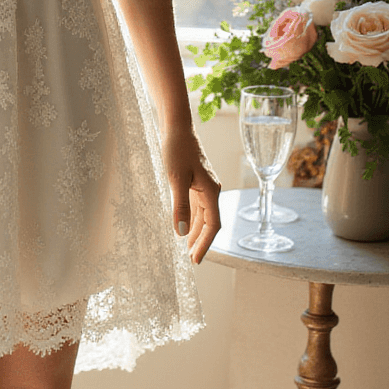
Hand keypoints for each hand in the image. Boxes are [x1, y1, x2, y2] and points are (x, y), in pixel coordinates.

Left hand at [163, 125, 220, 263]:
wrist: (177, 128)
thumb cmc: (176, 150)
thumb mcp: (176, 179)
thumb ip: (180, 206)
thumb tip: (180, 233)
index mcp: (211, 192)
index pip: (212, 226)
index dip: (205, 244)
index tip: (195, 260)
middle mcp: (211, 191)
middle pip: (210, 223)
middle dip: (201, 242)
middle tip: (191, 259)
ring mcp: (204, 187)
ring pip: (203, 216)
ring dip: (196, 233)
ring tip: (187, 249)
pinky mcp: (196, 183)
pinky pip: (197, 208)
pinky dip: (192, 220)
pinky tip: (184, 227)